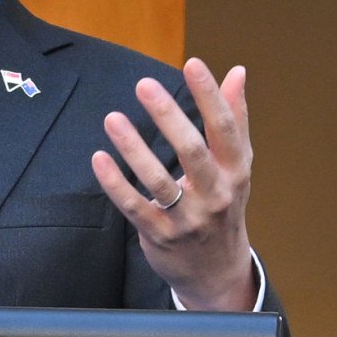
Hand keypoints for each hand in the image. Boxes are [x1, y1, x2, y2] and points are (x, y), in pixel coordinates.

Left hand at [90, 61, 256, 312]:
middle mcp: (215, 194)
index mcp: (235, 172)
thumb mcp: (237, 167)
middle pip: (193, 151)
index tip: (192, 64)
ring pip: (159, 181)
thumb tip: (237, 72)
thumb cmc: (224, 207)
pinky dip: (115, 184)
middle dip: (168, 117)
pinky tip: (99, 158)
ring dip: (134, 148)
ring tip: (113, 118)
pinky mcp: (160, 235)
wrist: (218, 272)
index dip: (209, 95)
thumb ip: (235, 119)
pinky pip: (134, 207)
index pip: (226, 128)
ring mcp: (187, 218)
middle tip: (145, 85)